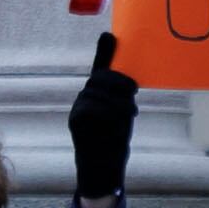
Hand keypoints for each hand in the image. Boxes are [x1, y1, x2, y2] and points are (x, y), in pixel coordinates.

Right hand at [70, 30, 140, 206]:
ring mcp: (78, 109)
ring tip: (127, 117)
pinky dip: (111, 112)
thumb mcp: (121, 117)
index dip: (104, 52)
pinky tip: (118, 123)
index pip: (99, 70)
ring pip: (102, 92)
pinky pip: (95, 106)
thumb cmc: (112, 143)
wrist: (101, 172)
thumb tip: (130, 84)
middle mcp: (83, 99)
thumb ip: (122, 97)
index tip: (109, 35)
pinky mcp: (76, 120)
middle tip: (132, 98)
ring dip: (120, 102)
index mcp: (93, 96)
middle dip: (121, 84)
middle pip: (103, 78)